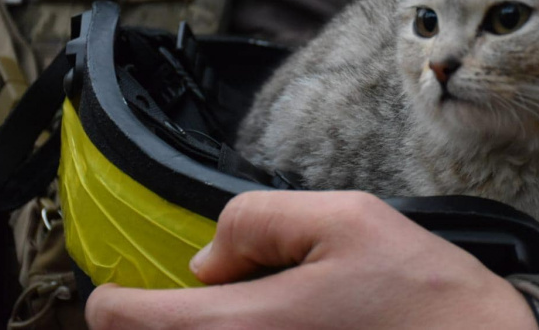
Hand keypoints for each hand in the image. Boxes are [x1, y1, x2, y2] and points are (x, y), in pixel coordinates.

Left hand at [86, 191, 537, 328]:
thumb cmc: (421, 293)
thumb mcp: (345, 218)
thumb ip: (259, 221)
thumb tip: (207, 261)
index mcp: (246, 327)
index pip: (128, 320)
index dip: (117, 294)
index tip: (127, 283)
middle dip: (164, 312)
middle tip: (222, 282)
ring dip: (207, 323)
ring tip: (264, 293)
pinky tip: (286, 314)